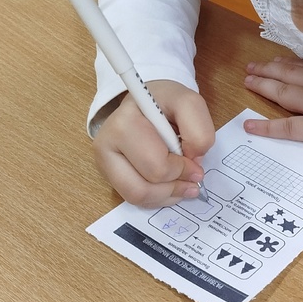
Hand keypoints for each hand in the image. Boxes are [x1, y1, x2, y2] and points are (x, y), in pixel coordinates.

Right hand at [93, 80, 214, 207]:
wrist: (146, 103)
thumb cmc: (165, 103)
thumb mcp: (189, 103)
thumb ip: (199, 129)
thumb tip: (193, 161)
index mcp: (125, 122)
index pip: (156, 165)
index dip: (181, 170)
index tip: (195, 161)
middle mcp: (106, 144)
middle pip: (142, 188)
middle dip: (174, 185)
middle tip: (191, 175)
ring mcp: (103, 161)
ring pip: (136, 197)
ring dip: (166, 195)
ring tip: (182, 183)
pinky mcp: (108, 175)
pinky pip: (133, 198)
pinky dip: (157, 197)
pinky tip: (169, 184)